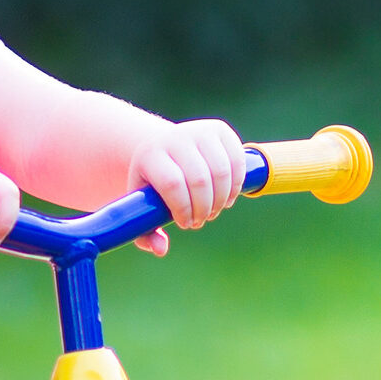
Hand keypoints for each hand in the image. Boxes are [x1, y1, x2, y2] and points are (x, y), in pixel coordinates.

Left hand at [126, 118, 246, 255]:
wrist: (166, 147)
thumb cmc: (153, 184)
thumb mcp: (143, 206)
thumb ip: (146, 233)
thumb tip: (161, 249)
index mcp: (151, 154)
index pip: (172, 184)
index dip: (183, 209)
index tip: (185, 224)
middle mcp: (175, 137)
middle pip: (199, 179)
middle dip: (204, 208)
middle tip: (201, 220)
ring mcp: (199, 130)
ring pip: (221, 171)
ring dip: (220, 199)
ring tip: (213, 211)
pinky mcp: (220, 130)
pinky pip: (237, 161)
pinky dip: (235, 185)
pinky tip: (226, 198)